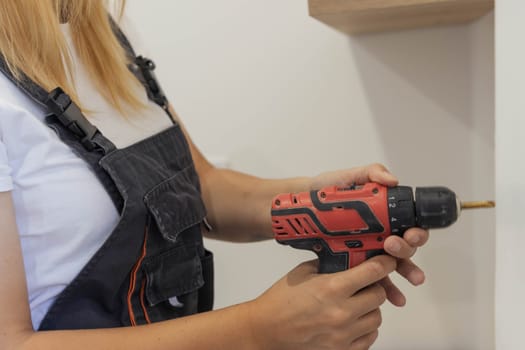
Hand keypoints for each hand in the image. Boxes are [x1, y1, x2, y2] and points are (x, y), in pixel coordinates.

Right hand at [248, 255, 396, 349]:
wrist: (266, 331)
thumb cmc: (280, 302)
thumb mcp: (303, 273)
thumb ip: (329, 265)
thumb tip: (350, 258)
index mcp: (332, 288)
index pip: (373, 272)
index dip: (384, 263)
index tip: (387, 261)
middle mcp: (341, 312)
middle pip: (379, 295)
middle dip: (375, 286)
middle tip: (365, 284)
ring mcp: (343, 335)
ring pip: (377, 318)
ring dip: (370, 308)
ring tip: (356, 303)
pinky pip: (369, 338)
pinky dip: (365, 328)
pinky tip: (352, 321)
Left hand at [309, 163, 429, 305]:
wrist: (301, 207)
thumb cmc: (327, 190)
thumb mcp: (349, 176)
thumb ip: (371, 172)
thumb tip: (392, 180)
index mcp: (384, 215)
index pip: (409, 225)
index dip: (416, 231)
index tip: (410, 234)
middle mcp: (381, 233)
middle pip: (406, 246)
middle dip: (407, 250)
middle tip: (392, 247)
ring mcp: (369, 250)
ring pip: (394, 266)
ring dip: (405, 273)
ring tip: (408, 282)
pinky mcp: (355, 262)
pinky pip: (374, 278)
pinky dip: (387, 289)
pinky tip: (394, 297)